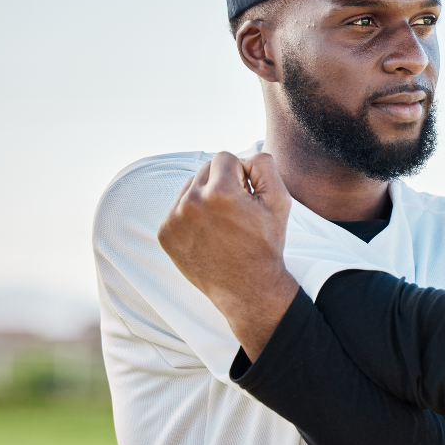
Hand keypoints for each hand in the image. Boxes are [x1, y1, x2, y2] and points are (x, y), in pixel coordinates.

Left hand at [157, 152, 299, 358]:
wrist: (248, 288)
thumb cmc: (265, 244)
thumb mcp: (280, 201)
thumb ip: (263, 164)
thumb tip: (243, 156)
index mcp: (219, 192)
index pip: (225, 157)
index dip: (242, 174)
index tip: (248, 197)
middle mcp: (191, 203)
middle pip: (205, 169)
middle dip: (222, 183)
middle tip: (236, 211)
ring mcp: (174, 220)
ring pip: (190, 187)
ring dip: (205, 197)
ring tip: (222, 223)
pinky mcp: (165, 233)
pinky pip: (178, 208)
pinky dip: (192, 216)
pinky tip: (208, 233)